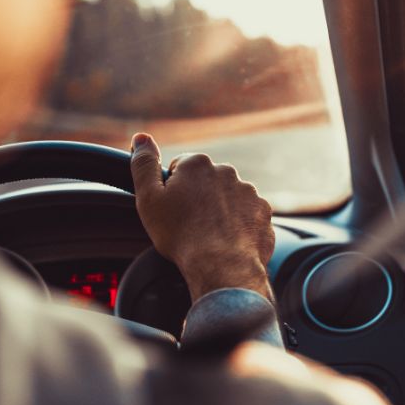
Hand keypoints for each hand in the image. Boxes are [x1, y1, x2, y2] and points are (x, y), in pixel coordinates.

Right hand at [129, 133, 274, 301]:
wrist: (222, 266)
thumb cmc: (181, 235)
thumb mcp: (148, 199)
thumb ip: (143, 164)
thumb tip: (141, 138)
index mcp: (197, 164)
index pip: (180, 168)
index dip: (172, 191)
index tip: (172, 210)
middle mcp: (226, 171)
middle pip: (206, 182)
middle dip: (198, 199)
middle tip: (189, 225)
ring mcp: (248, 192)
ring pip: (228, 198)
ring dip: (219, 212)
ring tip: (209, 236)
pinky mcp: (263, 212)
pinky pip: (246, 215)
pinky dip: (238, 226)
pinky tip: (227, 241)